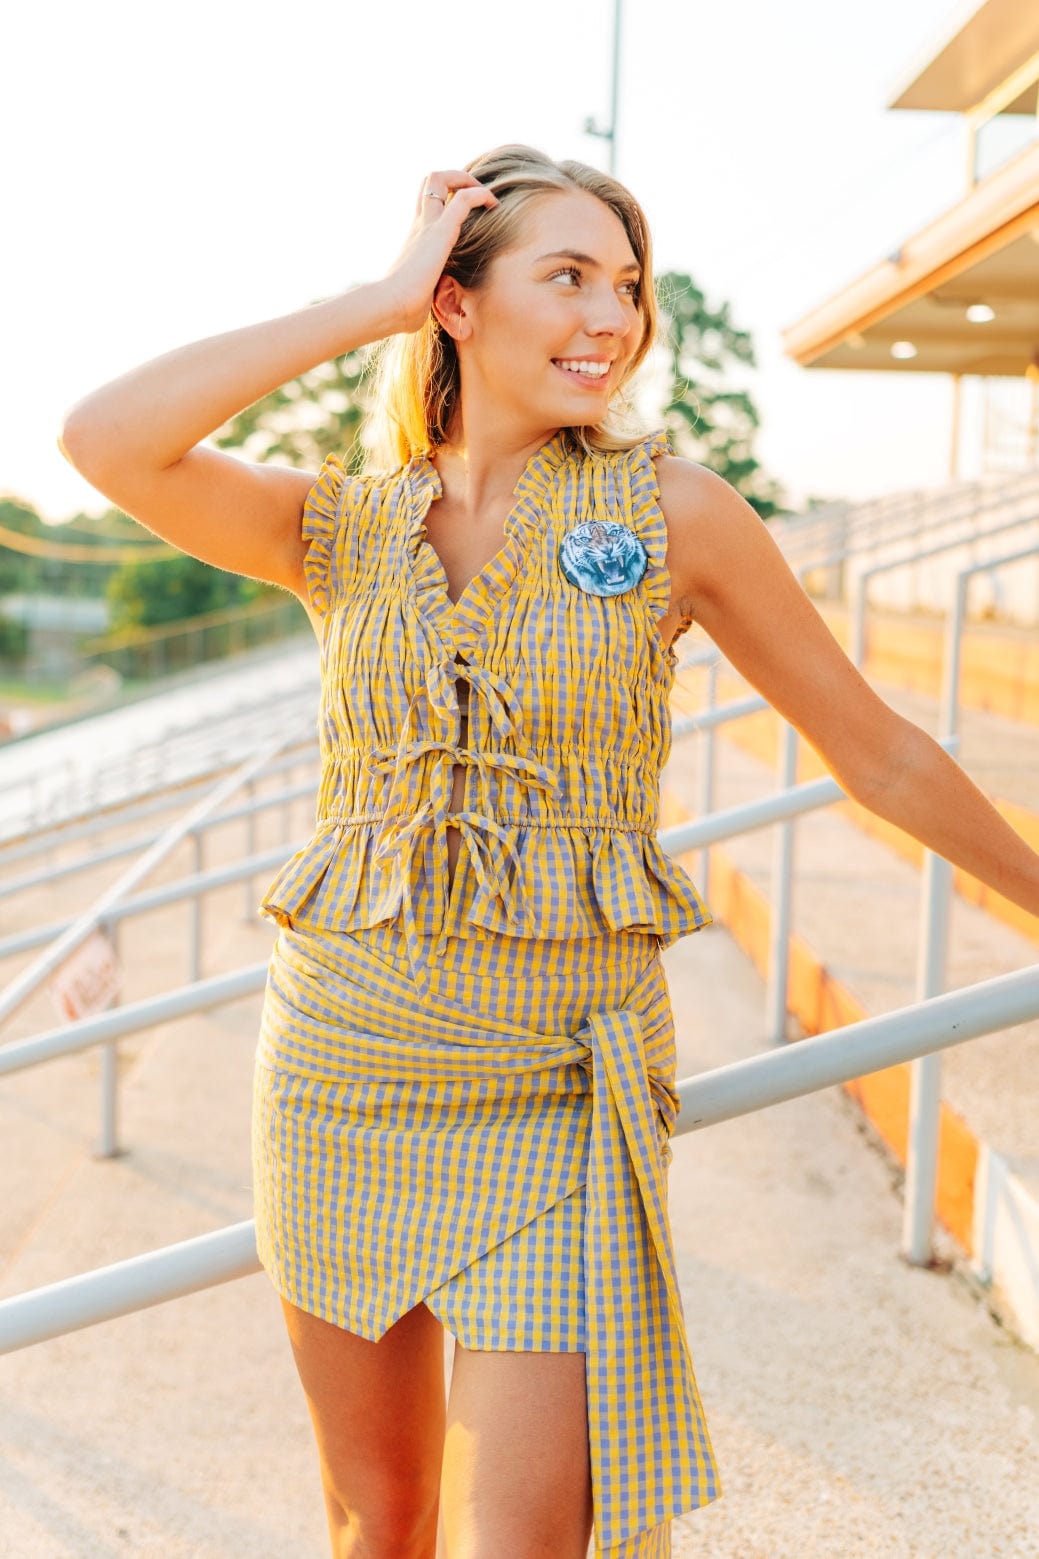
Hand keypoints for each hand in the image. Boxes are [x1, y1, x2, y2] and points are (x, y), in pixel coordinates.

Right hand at [380, 170, 498, 334]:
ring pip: (440, 179)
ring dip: (467, 180)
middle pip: (430, 181)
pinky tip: (493, 204)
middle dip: (456, 178)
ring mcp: (428, 226)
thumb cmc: (401, 310)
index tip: (467, 210)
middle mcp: (420, 225)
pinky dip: (480, 195)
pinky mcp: (441, 232)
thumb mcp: (420, 300)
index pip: (428, 203)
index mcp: (416, 238)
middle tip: (476, 192)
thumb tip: (442, 322)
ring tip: (487, 196)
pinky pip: (463, 200)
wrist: (389, 306)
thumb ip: (430, 300)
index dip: (447, 197)